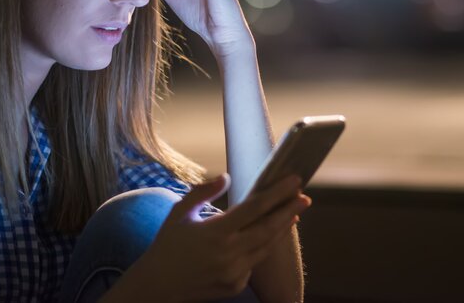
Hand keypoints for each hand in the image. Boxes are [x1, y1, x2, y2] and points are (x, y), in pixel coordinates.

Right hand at [134, 174, 310, 302]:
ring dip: (283, 228)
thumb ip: (203, 192)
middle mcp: (228, 253)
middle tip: (305, 196)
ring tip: (294, 213)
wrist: (157, 286)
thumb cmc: (168, 245)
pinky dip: (265, 246)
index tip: (293, 180)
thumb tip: (226, 176)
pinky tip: (271, 234)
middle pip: (269, 228)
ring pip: (267, 246)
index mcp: (215, 231)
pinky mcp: (236, 285)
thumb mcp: (179, 212)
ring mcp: (234, 272)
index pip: (255, 207)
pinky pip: (255, 262)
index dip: (277, 193)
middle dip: (290, 210)